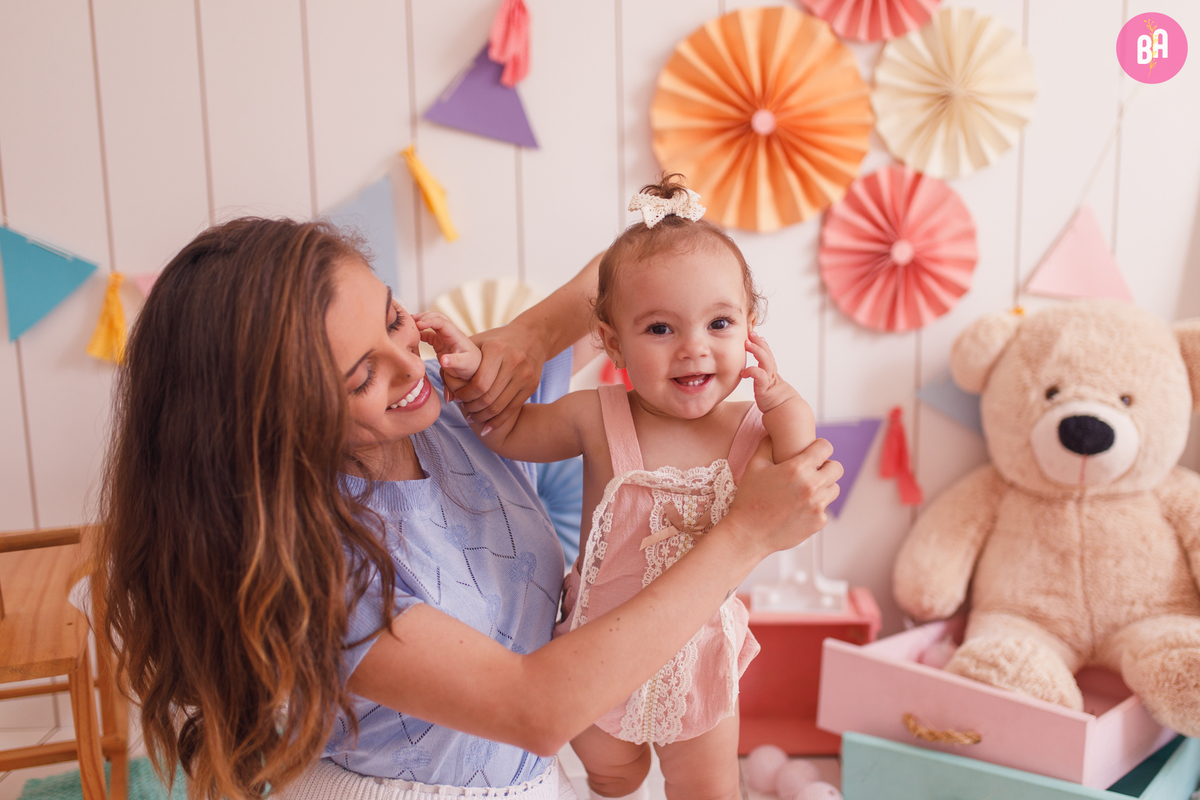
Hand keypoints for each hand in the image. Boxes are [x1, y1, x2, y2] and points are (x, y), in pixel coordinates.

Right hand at [414, 311, 481, 382]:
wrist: (473, 369)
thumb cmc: (471, 366)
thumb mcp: (464, 364)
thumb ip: (454, 361)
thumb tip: (442, 360)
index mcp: (455, 335)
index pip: (442, 322)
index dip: (429, 321)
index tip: (418, 325)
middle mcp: (449, 333)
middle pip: (436, 317)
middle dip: (424, 316)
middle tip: (410, 321)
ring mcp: (444, 337)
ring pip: (431, 323)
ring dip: (421, 322)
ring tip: (408, 325)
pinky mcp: (439, 342)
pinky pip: (427, 334)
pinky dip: (419, 333)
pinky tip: (411, 337)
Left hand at [448, 324, 547, 428]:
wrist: (532, 336)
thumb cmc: (496, 341)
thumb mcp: (478, 342)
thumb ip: (458, 362)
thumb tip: (447, 394)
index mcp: (497, 349)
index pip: (479, 382)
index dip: (465, 395)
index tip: (456, 398)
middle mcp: (513, 361)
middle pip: (488, 397)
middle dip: (472, 408)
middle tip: (464, 410)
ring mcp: (525, 374)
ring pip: (499, 406)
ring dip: (483, 416)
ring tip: (473, 417)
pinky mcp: (532, 385)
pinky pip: (512, 409)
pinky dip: (498, 421)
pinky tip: (487, 426)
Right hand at [723, 438, 842, 558]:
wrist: (748, 534)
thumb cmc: (749, 499)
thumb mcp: (754, 467)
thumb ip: (767, 445)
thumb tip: (773, 433)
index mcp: (797, 469)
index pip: (825, 447)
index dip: (819, 447)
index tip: (813, 452)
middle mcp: (811, 486)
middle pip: (837, 468)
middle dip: (826, 467)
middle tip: (813, 471)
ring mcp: (817, 505)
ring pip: (834, 489)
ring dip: (824, 487)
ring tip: (806, 491)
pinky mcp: (818, 522)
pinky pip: (825, 509)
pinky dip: (815, 507)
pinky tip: (799, 509)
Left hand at [741, 331, 800, 413]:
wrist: (784, 412)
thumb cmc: (774, 402)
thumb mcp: (767, 387)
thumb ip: (763, 378)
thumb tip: (756, 372)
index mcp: (771, 373)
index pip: (767, 355)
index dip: (763, 345)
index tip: (757, 336)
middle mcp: (771, 374)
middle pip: (767, 354)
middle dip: (759, 343)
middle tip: (751, 333)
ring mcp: (769, 380)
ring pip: (765, 361)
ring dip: (756, 350)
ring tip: (747, 343)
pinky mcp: (765, 388)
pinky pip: (759, 376)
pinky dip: (751, 371)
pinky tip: (743, 372)